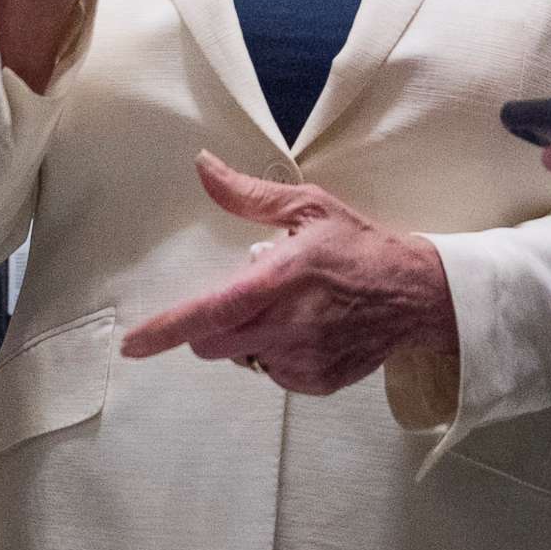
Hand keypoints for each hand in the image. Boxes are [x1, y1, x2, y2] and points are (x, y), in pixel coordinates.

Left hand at [121, 153, 456, 392]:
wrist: (418, 294)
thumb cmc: (360, 246)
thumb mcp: (309, 207)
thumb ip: (249, 194)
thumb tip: (203, 167)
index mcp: (278, 280)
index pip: (209, 312)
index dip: (165, 331)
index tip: (133, 345)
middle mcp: (286, 326)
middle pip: (214, 344)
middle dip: (211, 326)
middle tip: (247, 297)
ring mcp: (301, 359)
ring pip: (244, 358)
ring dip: (250, 337)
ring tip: (292, 310)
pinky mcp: (315, 382)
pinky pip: (275, 372)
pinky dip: (279, 353)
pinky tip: (310, 330)